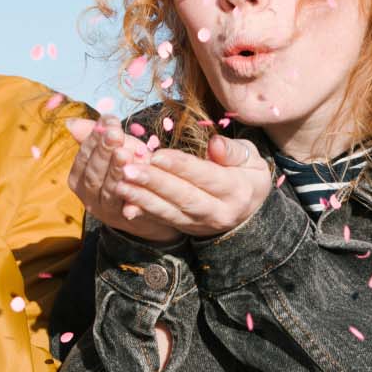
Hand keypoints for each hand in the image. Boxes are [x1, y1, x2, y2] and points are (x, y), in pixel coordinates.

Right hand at [65, 117, 182, 245]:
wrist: (152, 201)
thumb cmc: (130, 169)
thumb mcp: (115, 149)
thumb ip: (96, 136)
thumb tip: (71, 122)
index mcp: (80, 177)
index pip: (84, 155)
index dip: (95, 137)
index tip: (109, 120)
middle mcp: (88, 196)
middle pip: (92, 174)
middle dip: (103, 152)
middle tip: (115, 134)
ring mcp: (106, 210)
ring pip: (107, 190)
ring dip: (115, 171)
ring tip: (125, 153)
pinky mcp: (125, 220)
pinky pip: (127, 208)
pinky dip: (130, 196)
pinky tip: (135, 182)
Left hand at [113, 134, 272, 237]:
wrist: (250, 213)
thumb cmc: (248, 176)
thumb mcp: (252, 159)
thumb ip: (234, 151)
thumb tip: (215, 144)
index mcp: (237, 190)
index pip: (205, 176)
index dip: (181, 167)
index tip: (157, 155)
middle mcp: (218, 211)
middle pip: (183, 197)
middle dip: (154, 183)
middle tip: (128, 169)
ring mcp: (200, 223)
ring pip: (169, 212)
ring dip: (142, 198)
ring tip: (120, 184)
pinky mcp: (185, 227)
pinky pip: (162, 220)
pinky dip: (143, 211)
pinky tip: (124, 202)